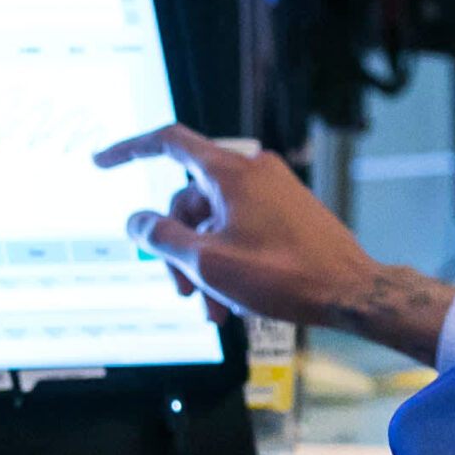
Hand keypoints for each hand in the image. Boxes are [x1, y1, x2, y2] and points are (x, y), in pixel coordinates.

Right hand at [97, 126, 454, 364]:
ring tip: (216, 311)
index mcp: (230, 172)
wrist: (353, 291)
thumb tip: (135, 221)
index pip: (168, 143)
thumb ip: (162, 239)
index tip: (102, 162)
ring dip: (206, 265)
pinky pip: (243, 229)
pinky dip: (230, 260)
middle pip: (189, 201)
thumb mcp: (208, 262)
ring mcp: (273, 191)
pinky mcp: (288, 212)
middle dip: (179, 250)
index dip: (129, 150)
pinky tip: (237, 301)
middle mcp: (253, 172)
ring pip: (216, 223)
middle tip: (182, 292)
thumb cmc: (287, 276)